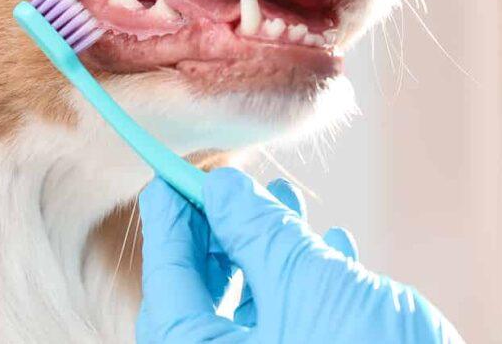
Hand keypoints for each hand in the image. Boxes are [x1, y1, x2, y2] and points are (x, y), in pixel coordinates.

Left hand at [136, 169, 464, 342]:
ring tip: (285, 198)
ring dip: (267, 249)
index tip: (172, 174)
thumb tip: (223, 189)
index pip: (168, 278)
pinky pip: (288, 328)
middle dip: (220, 232)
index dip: (170, 220)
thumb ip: (259, 232)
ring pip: (248, 309)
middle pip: (201, 296)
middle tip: (229, 184)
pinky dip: (304, 284)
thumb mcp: (308, 283)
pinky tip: (334, 245)